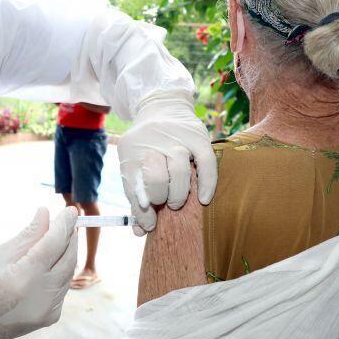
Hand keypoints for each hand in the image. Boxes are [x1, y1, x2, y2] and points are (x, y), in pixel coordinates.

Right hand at [0, 207, 77, 338]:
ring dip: (67, 253)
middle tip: (69, 220)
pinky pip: (62, 287)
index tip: (70, 210)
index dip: (64, 225)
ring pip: (68, 273)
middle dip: (70, 237)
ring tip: (61, 237)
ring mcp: (49, 310)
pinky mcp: (50, 317)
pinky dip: (61, 271)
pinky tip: (53, 261)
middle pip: (68, 258)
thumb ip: (28, 236)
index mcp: (24, 278)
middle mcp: (42, 296)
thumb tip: (46, 214)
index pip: (54, 244)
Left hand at [118, 91, 216, 234]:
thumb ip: (137, 198)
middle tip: (163, 203)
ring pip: (179, 171)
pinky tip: (204, 200)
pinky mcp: (198, 137)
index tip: (150, 225)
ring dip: (178, 193)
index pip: (134, 186)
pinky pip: (206, 163)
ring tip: (176, 202)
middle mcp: (152, 143)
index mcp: (131, 151)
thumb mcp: (134, 166)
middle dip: (159, 197)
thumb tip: (140, 231)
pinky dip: (207, 184)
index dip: (142, 211)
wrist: (162, 107)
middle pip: (156, 178)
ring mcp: (176, 138)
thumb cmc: (147, 147)